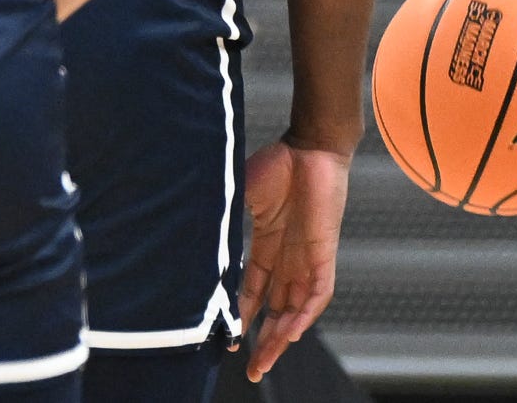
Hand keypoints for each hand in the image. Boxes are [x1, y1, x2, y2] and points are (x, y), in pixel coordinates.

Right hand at [235, 139, 350, 380]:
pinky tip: (290, 333)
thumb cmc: (277, 163)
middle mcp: (288, 259)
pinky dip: (305, 314)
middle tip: (252, 372)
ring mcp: (307, 258)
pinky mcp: (323, 254)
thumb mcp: (241, 196)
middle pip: (275, 312)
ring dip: (280, 338)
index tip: (226, 340)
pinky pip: (317, 293)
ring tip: (263, 363)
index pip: (254, 292)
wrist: (310, 146)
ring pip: (295, 311)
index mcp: (268, 245)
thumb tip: (193, 232)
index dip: (241, 316)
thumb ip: (225, 219)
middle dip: (263, 342)